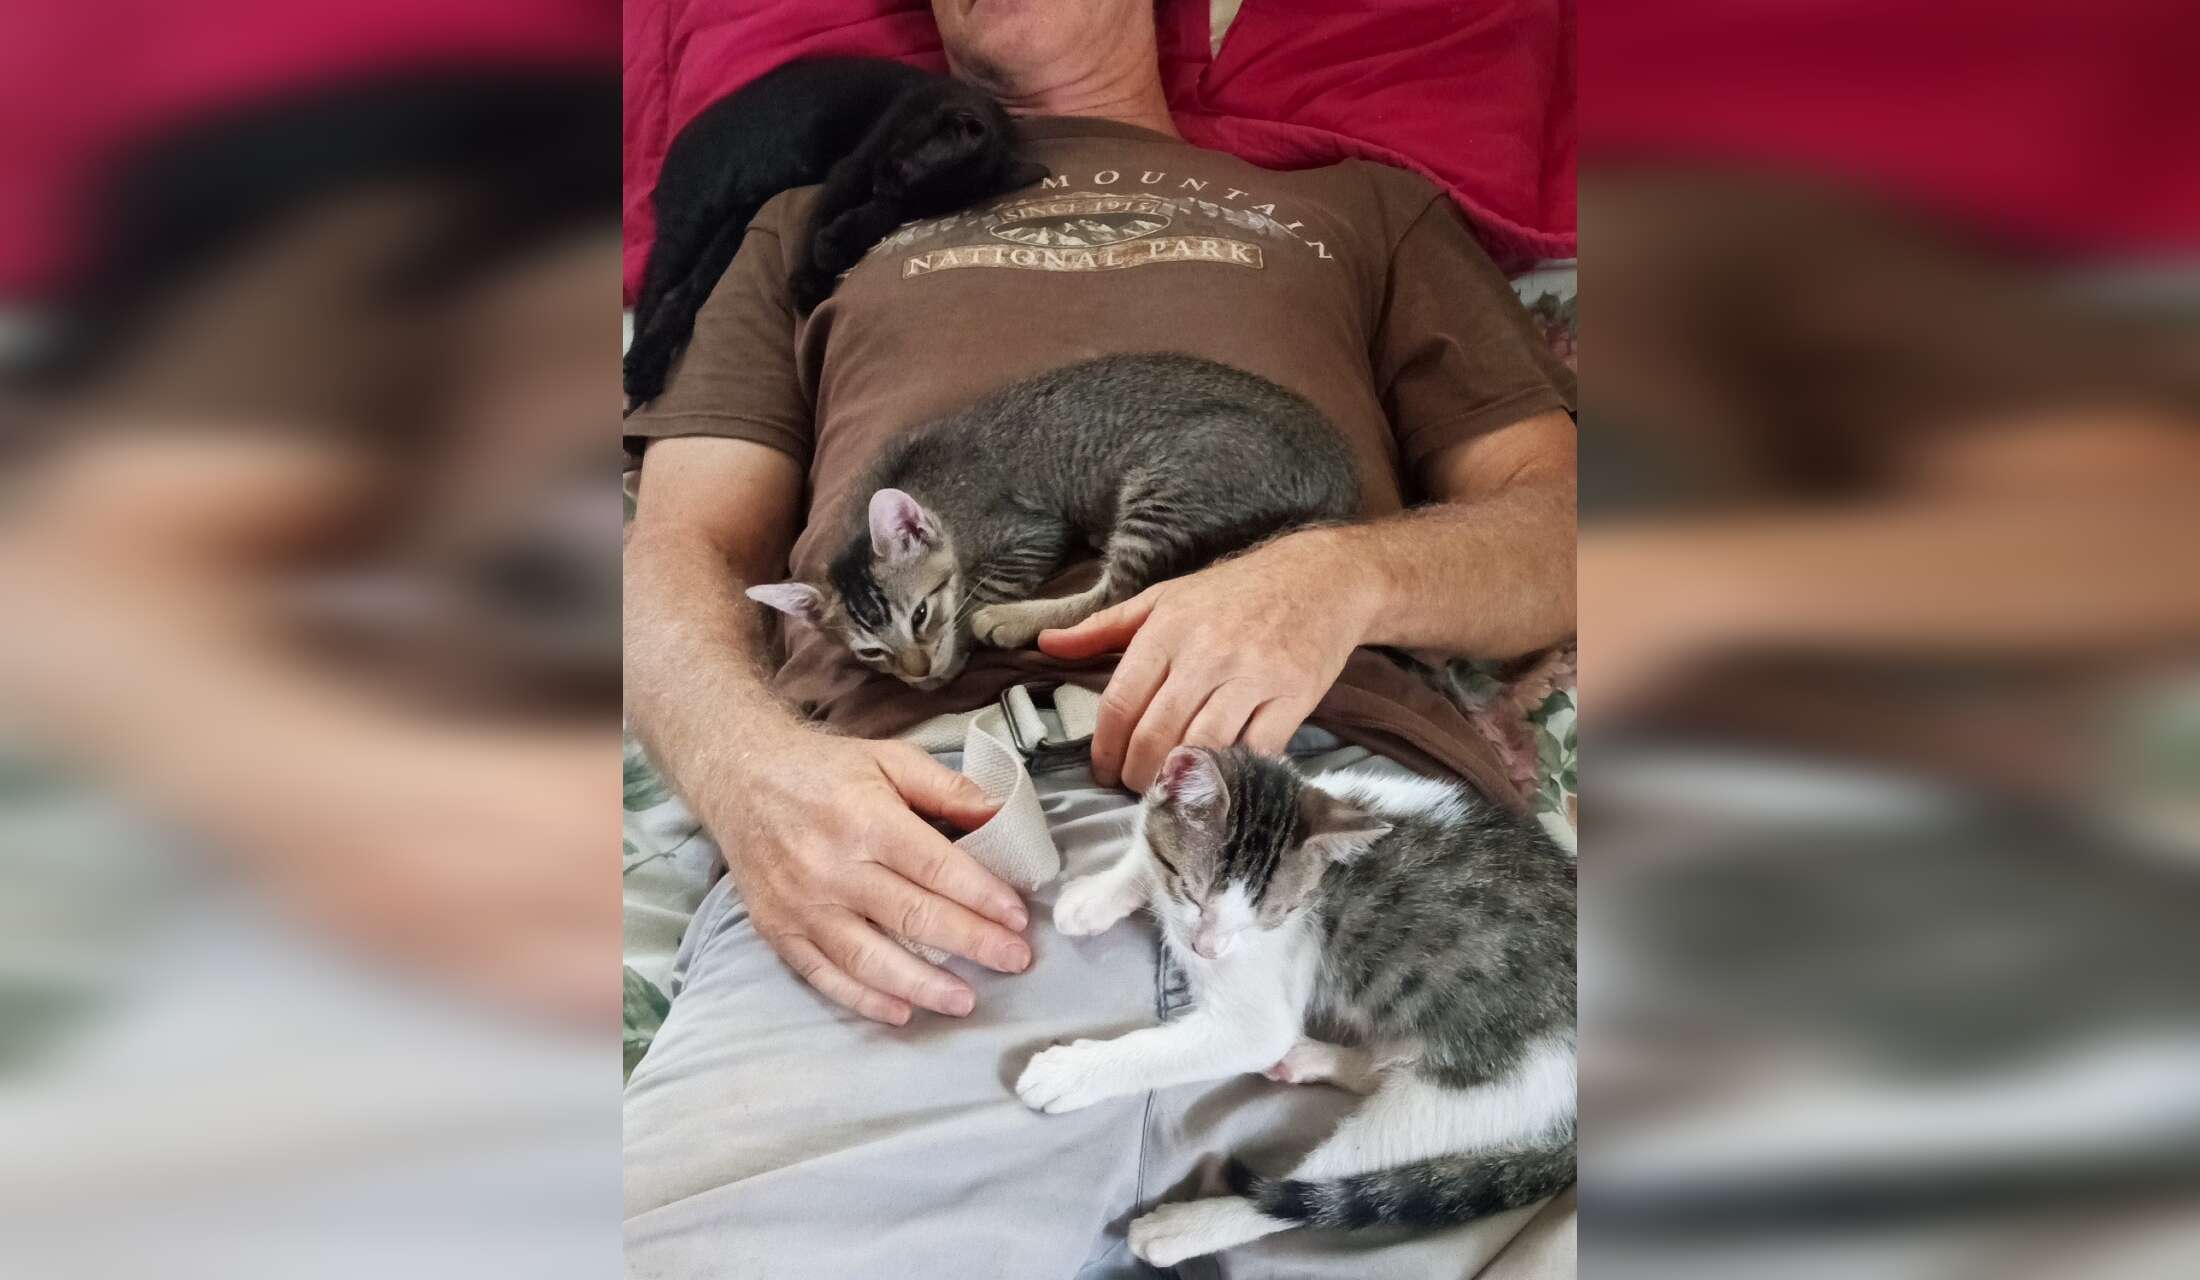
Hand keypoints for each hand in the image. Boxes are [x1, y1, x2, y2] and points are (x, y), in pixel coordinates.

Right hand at [711, 729, 1030, 1023]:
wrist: (739, 777)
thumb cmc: (824, 770)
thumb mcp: (891, 760)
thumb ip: (948, 789)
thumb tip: (1002, 816)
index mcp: (864, 818)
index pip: (935, 867)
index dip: (982, 896)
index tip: (1018, 919)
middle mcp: (830, 865)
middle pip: (911, 916)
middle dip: (971, 943)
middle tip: (1014, 961)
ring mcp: (800, 903)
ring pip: (868, 957)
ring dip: (922, 986)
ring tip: (966, 1000)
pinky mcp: (777, 928)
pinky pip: (824, 974)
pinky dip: (863, 1000)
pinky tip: (901, 1012)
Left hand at [1038, 534, 1376, 790]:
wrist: (1320, 578)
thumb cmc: (1235, 592)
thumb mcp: (1164, 598)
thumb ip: (1102, 627)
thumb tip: (1045, 644)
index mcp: (1167, 628)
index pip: (1120, 703)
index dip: (1105, 748)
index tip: (1104, 769)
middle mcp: (1207, 652)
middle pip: (1156, 734)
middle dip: (1137, 774)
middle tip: (1136, 787)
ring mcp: (1253, 675)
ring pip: (1201, 747)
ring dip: (1179, 779)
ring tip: (1170, 787)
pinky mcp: (1293, 695)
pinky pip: (1255, 749)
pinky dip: (1234, 772)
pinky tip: (1219, 778)